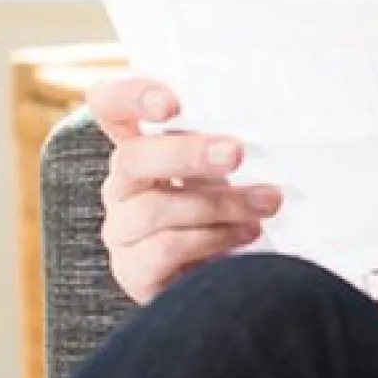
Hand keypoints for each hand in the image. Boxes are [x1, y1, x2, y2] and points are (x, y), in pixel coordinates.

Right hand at [89, 76, 282, 303]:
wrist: (226, 281)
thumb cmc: (228, 209)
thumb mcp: (227, 171)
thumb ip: (228, 147)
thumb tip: (268, 131)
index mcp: (142, 147)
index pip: (109, 104)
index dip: (129, 95)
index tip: (172, 103)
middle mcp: (123, 184)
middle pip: (132, 158)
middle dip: (188, 154)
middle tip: (237, 153)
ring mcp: (122, 229)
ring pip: (155, 207)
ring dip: (220, 203)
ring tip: (266, 202)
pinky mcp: (134, 270)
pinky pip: (165, 248)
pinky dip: (213, 238)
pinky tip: (246, 233)